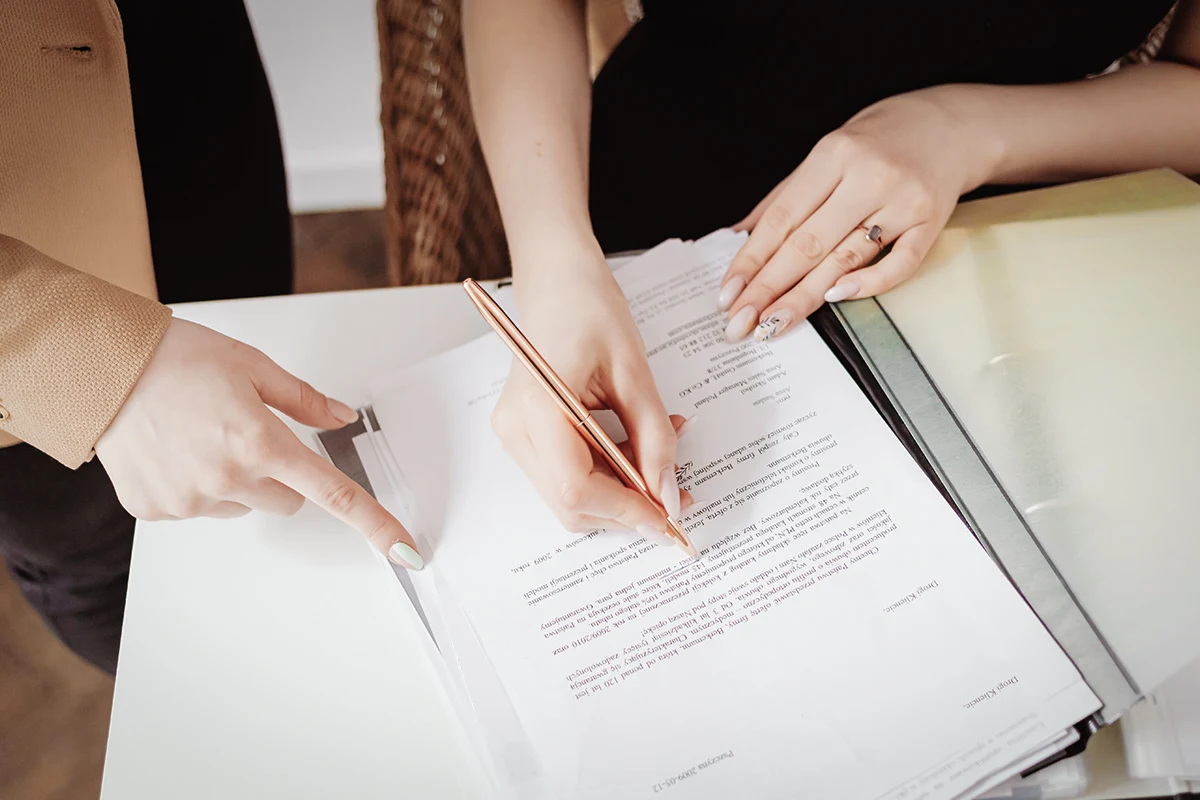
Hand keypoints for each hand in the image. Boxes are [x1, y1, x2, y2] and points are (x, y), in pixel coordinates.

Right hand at [95, 318, 421, 568]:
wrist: (101, 370)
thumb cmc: (177, 359)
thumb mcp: (252, 367)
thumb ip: (304, 400)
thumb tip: (343, 418)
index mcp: (259, 441)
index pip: (332, 492)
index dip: (374, 523)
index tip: (404, 550)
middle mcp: (227, 478)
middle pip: (288, 501)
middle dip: (279, 473)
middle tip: (245, 433)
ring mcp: (190, 500)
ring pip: (245, 506)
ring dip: (237, 480)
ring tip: (201, 436)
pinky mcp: (158, 511)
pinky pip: (202, 509)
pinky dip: (197, 486)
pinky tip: (175, 451)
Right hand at [491, 250, 687, 541]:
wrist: (558, 283)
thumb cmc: (591, 310)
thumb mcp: (635, 373)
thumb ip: (654, 437)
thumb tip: (668, 493)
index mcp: (537, 408)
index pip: (577, 489)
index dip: (626, 511)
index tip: (669, 517)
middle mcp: (515, 430)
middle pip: (572, 504)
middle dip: (626, 509)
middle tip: (675, 493)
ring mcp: (515, 436)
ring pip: (570, 498)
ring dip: (619, 493)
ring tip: (658, 458)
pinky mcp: (525, 436)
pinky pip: (567, 476)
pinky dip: (605, 476)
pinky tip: (632, 449)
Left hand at [719, 85, 1002, 340]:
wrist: (952, 125)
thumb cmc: (880, 141)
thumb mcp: (828, 153)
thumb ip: (784, 197)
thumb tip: (737, 237)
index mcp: (834, 154)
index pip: (782, 217)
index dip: (751, 259)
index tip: (727, 293)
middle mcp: (868, 177)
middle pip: (808, 244)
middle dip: (768, 288)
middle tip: (740, 322)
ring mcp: (903, 201)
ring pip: (845, 258)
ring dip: (804, 298)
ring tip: (772, 325)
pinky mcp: (931, 223)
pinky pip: (899, 264)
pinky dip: (867, 284)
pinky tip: (834, 299)